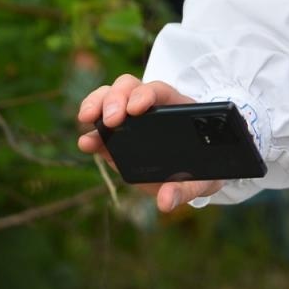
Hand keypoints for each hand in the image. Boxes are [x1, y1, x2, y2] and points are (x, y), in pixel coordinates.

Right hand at [77, 75, 224, 210]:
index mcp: (177, 108)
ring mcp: (131, 120)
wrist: (195, 175)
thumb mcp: (202, 180)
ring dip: (96, 104)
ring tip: (87, 120)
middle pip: (129, 86)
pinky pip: (99, 128)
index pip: (159, 90)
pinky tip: (86, 143)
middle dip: (116, 98)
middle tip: (111, 120)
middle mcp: (151, 107)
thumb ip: (185, 188)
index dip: (146, 94)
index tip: (137, 108)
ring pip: (109, 97)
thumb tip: (165, 201)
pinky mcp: (117, 138)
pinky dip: (91, 134)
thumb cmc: (203, 169)